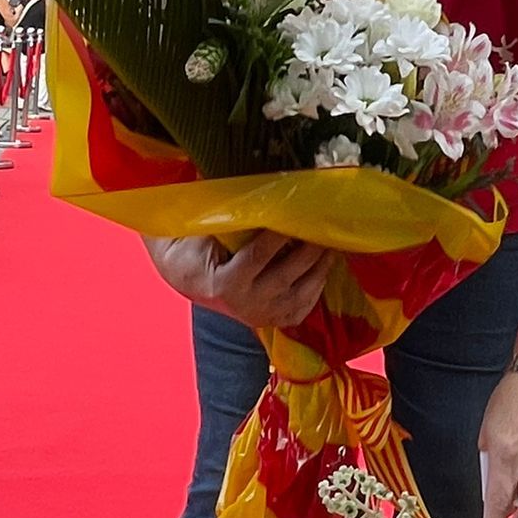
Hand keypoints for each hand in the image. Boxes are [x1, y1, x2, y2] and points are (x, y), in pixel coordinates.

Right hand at [145, 230, 334, 328]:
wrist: (186, 280)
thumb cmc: (192, 252)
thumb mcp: (199, 235)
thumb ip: (224, 221)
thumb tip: (251, 197)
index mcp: (225, 284)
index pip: (259, 256)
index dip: (280, 236)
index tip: (297, 215)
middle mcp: (245, 304)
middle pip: (286, 276)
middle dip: (308, 251)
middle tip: (323, 228)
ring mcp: (261, 315)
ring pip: (300, 295)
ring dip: (320, 269)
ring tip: (331, 246)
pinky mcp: (271, 320)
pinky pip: (301, 308)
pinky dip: (317, 288)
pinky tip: (324, 268)